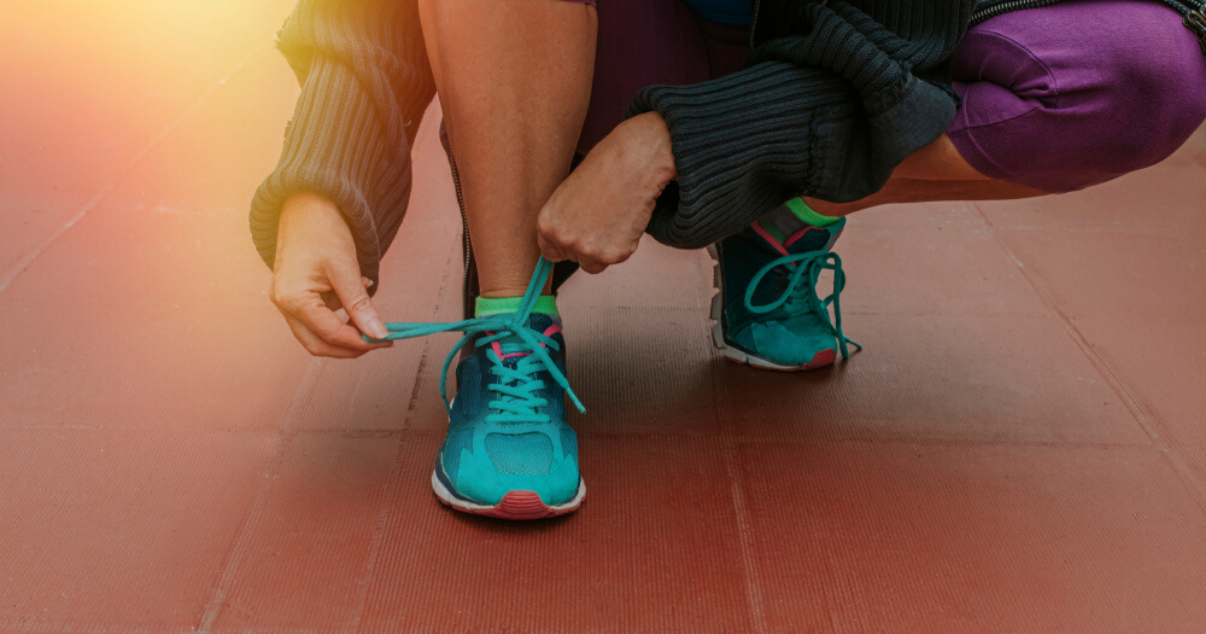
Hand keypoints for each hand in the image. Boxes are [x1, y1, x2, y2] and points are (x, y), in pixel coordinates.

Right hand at [269, 192, 391, 357]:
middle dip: (350, 347)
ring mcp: (286, 302)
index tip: (386, 341)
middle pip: (318, 344)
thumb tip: (379, 335)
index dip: (360, 342)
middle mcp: (284, 304)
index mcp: (293, 298)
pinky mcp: (294, 296)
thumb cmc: (322, 230)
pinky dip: (339, 316)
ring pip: (316, 334)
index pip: (331, 334)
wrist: (306, 204)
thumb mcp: (346, 268)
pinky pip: (317, 318)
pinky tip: (356, 299)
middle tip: (380, 341)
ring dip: (345, 332)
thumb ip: (360, 305)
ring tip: (371, 319)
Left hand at [537, 112, 675, 273]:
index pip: (550, 252)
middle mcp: (563, 240)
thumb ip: (563, 220)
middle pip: (574, 259)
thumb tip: (567, 239)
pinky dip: (623, 244)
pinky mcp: (613, 255)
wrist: (632, 164)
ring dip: (604, 249)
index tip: (577, 239)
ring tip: (613, 220)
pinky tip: (625, 221)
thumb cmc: (603, 169)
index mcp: (547, 223)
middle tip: (602, 221)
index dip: (565, 246)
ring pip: (595, 263)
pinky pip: (616, 258)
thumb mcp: (568, 194)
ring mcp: (588, 250)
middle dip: (587, 245)